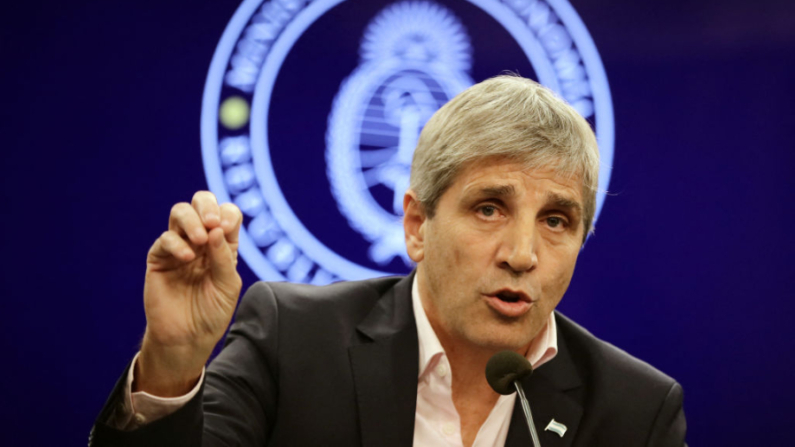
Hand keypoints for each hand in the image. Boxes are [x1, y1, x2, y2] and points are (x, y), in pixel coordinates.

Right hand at [135, 191, 242, 395]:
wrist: (187, 337)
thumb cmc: (212, 313)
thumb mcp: (228, 286)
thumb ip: (224, 258)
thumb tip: (216, 229)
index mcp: (223, 244)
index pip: (227, 213)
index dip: (227, 215)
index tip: (225, 230)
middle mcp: (201, 240)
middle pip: (201, 202)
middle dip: (206, 205)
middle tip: (211, 223)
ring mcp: (179, 246)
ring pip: (180, 212)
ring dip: (191, 220)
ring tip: (201, 240)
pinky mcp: (159, 258)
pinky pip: (165, 239)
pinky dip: (177, 243)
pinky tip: (187, 258)